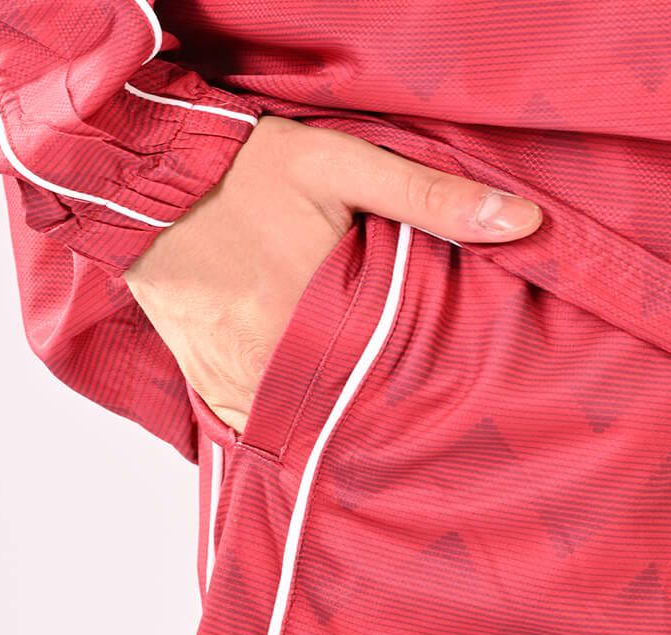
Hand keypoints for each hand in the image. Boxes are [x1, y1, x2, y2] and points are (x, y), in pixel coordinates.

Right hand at [122, 115, 542, 433]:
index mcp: (307, 326)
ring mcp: (231, 385)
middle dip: (376, 420)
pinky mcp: (209, 385)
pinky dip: (287, 424)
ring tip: (367, 423)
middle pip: (341, 420)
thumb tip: (522, 222)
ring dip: (331, 427)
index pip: (382, 393)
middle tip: (416, 429)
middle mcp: (265, 371)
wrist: (147, 179)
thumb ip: (433, 199)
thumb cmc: (246, 171)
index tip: (444, 411)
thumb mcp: (345, 166)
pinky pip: (255, 428)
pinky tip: (315, 418)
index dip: (415, 403)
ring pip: (299, 432)